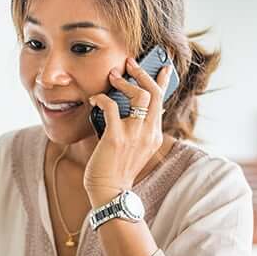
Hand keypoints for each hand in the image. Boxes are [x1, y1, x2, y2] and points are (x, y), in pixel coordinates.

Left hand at [83, 57, 171, 202]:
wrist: (109, 192)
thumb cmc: (115, 171)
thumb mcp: (133, 150)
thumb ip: (136, 131)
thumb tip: (126, 110)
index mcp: (154, 136)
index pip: (161, 103)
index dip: (162, 82)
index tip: (163, 67)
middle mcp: (149, 133)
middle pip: (154, 93)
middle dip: (142, 73)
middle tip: (129, 63)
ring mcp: (134, 134)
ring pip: (139, 95)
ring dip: (124, 82)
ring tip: (112, 76)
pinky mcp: (116, 137)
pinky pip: (111, 106)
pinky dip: (101, 98)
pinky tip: (94, 99)